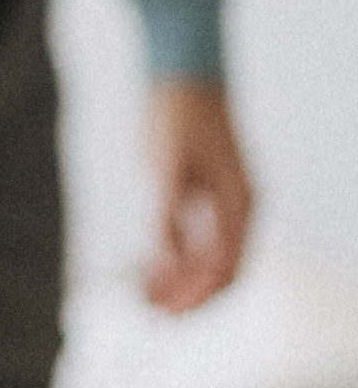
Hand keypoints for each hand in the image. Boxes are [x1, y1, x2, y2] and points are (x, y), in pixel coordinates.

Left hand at [141, 76, 251, 312]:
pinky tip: (150, 267)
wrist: (184, 73)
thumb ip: (168, 214)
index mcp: (240, 203)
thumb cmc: (180, 114)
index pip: (226, 267)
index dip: (198, 295)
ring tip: (147, 297)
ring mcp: (225, 201)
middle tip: (154, 314)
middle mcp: (239, 207)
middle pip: (221, 268)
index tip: (169, 313)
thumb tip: (165, 260)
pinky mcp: (206, 193)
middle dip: (190, 294)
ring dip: (181, 279)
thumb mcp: (167, 166)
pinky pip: (198, 237)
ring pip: (209, 255)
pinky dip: (177, 256)